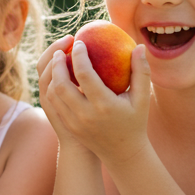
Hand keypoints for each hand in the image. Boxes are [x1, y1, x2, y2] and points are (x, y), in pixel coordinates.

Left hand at [42, 41, 151, 167]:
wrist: (123, 152)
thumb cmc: (135, 121)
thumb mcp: (142, 99)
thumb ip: (141, 72)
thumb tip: (139, 47)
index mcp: (104, 105)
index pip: (84, 75)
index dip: (79, 56)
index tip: (79, 42)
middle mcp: (85, 114)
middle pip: (61, 84)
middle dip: (57, 63)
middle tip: (62, 49)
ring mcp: (73, 122)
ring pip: (53, 94)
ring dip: (52, 74)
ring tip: (58, 60)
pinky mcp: (67, 126)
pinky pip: (53, 103)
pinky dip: (52, 87)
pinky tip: (58, 76)